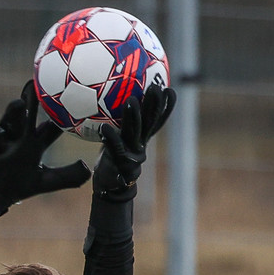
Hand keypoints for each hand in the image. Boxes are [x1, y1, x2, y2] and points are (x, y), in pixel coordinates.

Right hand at [0, 80, 90, 212]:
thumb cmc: (18, 186)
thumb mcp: (46, 182)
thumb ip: (67, 176)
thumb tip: (88, 170)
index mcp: (35, 143)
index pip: (50, 125)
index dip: (59, 111)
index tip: (69, 94)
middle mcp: (21, 138)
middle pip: (28, 116)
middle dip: (31, 100)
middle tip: (36, 84)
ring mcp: (5, 142)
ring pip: (9, 124)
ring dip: (13, 113)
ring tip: (18, 103)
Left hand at [93, 83, 176, 200]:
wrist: (111, 188)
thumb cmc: (113, 161)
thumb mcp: (119, 142)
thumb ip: (122, 127)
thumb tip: (116, 103)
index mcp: (143, 138)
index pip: (157, 119)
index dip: (166, 106)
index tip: (169, 89)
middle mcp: (141, 144)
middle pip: (150, 122)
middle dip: (155, 104)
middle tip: (156, 86)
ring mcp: (132, 153)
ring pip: (135, 132)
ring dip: (134, 116)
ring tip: (131, 100)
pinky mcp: (120, 162)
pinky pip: (115, 147)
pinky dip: (110, 137)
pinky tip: (104, 128)